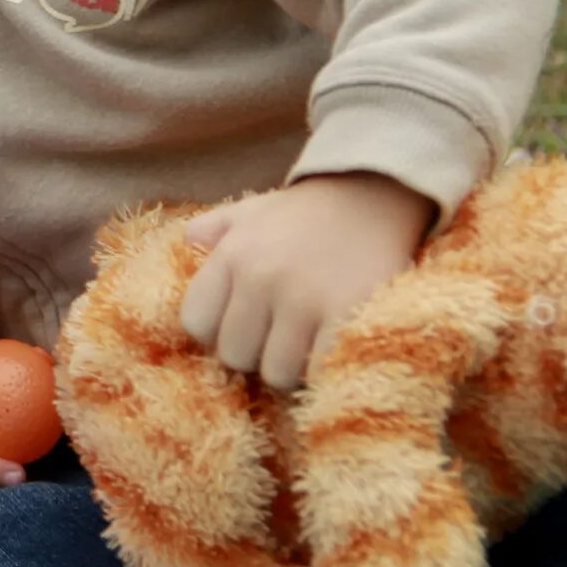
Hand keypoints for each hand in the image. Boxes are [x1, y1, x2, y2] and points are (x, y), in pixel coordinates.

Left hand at [175, 172, 433, 391]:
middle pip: (234, 355)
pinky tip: (332, 345)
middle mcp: (260, 278)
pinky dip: (324, 367)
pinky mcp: (345, 317)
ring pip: (276, 373)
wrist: (378, 193)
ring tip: (308, 343)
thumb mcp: (254, 209)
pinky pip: (318, 370)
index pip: (195, 322)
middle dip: (256, 352)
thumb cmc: (310, 211)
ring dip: (293, 366)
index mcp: (231, 255)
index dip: (217, 330)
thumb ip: (217, 227)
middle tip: (280, 336)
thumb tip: (188, 239)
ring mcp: (303, 299)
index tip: (243, 324)